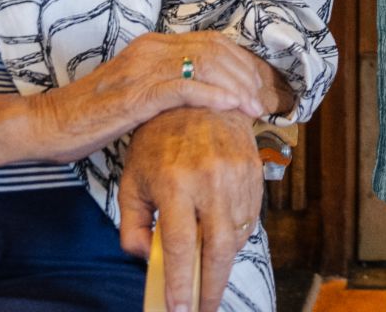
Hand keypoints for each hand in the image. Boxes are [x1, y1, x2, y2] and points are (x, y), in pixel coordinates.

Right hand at [29, 31, 282, 164]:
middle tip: (268, 99)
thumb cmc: (90, 117)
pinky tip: (234, 108)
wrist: (48, 125)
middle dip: (249, 73)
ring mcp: (143, 68)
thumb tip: (204, 98)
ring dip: (239, 85)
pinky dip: (215, 96)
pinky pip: (185, 87)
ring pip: (207, 63)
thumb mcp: (136, 94)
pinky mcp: (136, 93)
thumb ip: (166, 87)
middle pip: (217, 48)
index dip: (243, 62)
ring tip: (258, 108)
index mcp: (153, 45)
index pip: (212, 42)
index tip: (262, 86)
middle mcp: (151, 49)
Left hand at [121, 108, 263, 311]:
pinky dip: (236, 236)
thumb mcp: (132, 181)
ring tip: (210, 276)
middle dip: (212, 287)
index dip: (182, 284)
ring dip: (224, 261)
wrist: (197, 96)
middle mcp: (210, 179)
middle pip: (218, 250)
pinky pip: (250, 216)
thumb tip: (148, 258)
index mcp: (174, 183)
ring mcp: (236, 174)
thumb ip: (132, 225)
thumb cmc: (157, 142)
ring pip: (237, 235)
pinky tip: (221, 241)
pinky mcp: (253, 170)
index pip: (181, 247)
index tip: (180, 310)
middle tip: (204, 309)